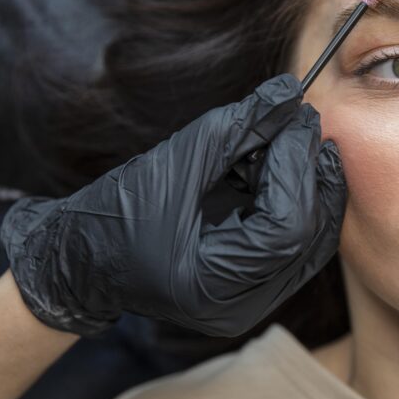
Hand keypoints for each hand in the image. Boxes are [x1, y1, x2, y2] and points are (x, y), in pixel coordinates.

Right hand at [0, 74, 346, 336]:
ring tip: (290, 141)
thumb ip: (237, 127)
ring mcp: (252, 304)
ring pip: (313, 241)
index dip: (297, 167)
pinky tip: (284, 166)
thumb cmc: (112, 215)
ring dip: (310, 185)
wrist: (84, 261)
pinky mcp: (255, 289)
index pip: (286, 227)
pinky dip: (298, 200)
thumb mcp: (173, 162)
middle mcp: (241, 306)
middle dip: (311, 173)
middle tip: (304, 122)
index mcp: (211, 286)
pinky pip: (298, 244)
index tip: (298, 116)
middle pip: (309, 237)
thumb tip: (289, 92)